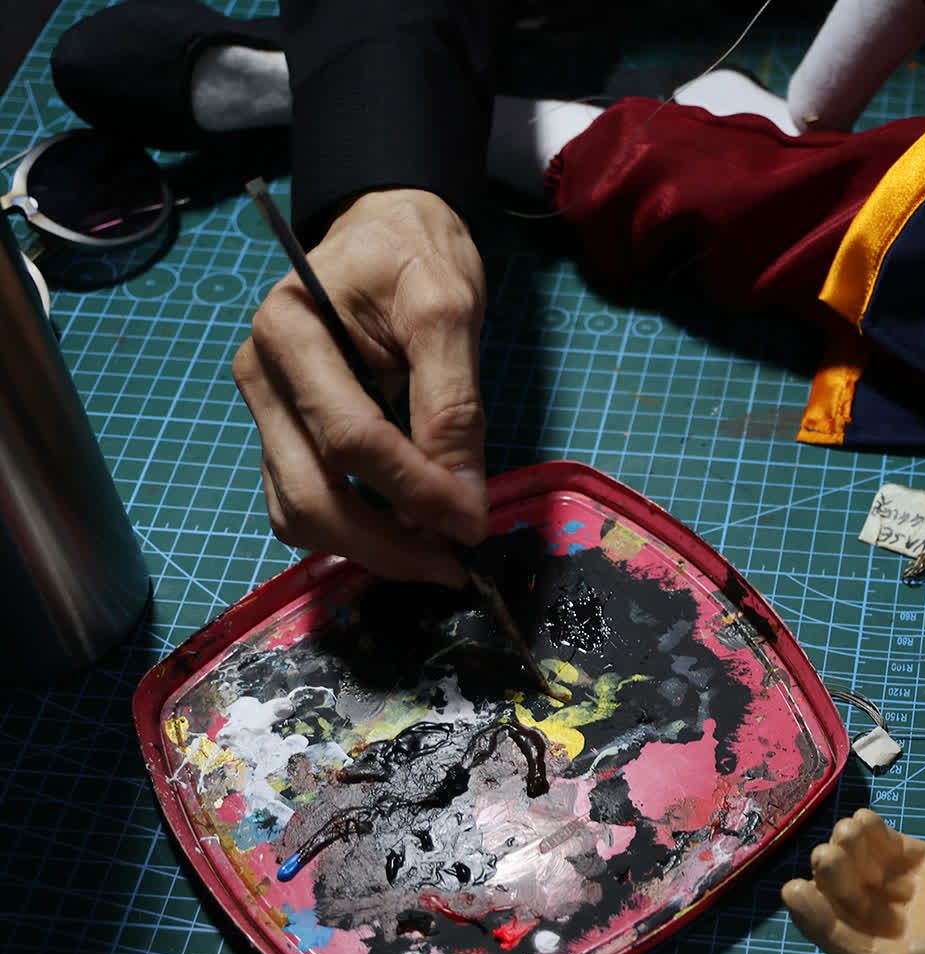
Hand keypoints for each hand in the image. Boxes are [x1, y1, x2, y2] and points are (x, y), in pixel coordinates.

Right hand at [233, 188, 488, 586]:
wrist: (386, 226)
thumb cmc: (416, 254)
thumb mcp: (449, 309)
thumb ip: (454, 402)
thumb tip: (462, 497)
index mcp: (291, 331)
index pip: (352, 438)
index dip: (416, 492)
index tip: (473, 524)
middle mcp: (261, 375)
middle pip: (312, 493)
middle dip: (385, 543)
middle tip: (452, 566)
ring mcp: (265, 408)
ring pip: (297, 511)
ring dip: (365, 549)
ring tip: (432, 558)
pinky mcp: (280, 430)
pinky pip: (301, 501)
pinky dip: (348, 533)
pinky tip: (402, 536)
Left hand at [780, 809, 924, 953]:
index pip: (857, 952)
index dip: (822, 927)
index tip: (799, 894)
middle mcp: (908, 936)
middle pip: (849, 913)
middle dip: (829, 886)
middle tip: (821, 854)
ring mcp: (915, 899)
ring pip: (861, 879)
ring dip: (846, 855)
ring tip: (849, 829)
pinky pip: (884, 851)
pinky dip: (868, 836)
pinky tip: (864, 819)